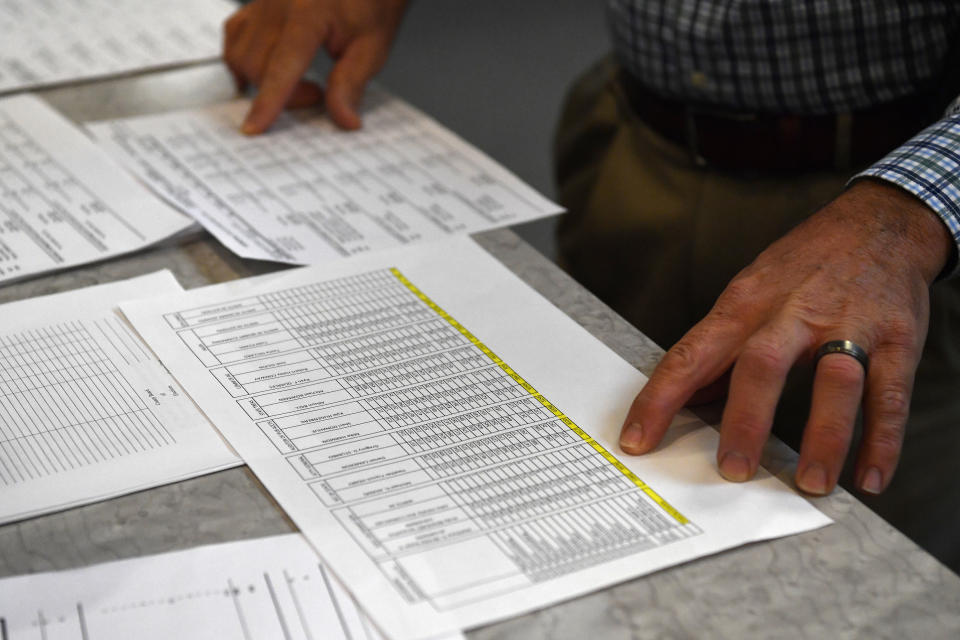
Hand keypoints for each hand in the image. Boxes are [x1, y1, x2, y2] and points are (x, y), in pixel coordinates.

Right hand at [223, 0, 408, 133]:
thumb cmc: (372, 2)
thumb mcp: (373, 46)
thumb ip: (351, 84)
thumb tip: (343, 120)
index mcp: (308, 12)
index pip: (281, 66)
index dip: (267, 101)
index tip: (254, 128)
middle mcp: (277, 3)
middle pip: (255, 63)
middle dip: (280, 94)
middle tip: (316, 95)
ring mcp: (264, 0)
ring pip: (238, 52)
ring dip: (260, 79)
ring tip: (297, 79)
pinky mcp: (258, 2)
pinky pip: (235, 34)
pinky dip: (244, 57)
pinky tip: (268, 65)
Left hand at [619, 180, 953, 495]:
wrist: (880, 222)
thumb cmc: (804, 264)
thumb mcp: (749, 292)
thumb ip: (720, 348)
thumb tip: (686, 398)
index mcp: (744, 305)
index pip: (691, 355)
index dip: (660, 399)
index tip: (637, 440)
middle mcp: (792, 313)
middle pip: (761, 365)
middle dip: (744, 420)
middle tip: (733, 470)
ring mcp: (848, 324)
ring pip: (833, 381)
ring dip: (823, 437)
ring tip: (811, 483)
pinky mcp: (896, 337)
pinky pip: (889, 393)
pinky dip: (882, 438)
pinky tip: (870, 476)